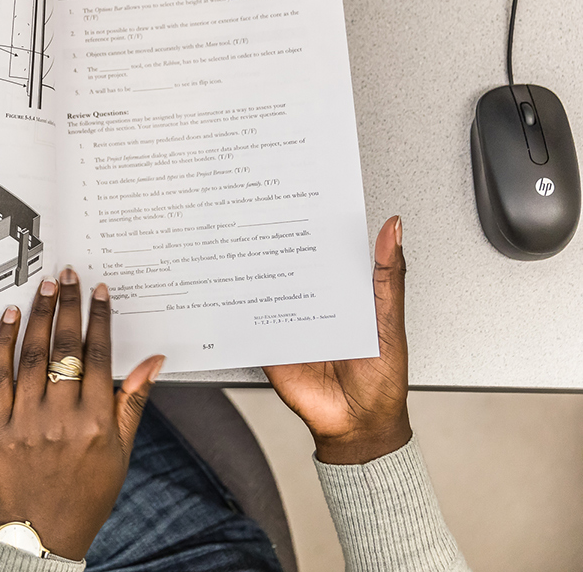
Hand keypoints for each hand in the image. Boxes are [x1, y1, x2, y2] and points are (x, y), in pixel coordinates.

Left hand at [0, 268, 164, 560]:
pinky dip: (4, 342)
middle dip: (68, 306)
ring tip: (45, 287)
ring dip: (39, 316)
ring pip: (32, 355)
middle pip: (64, 348)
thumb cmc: (87, 492)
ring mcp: (25, 421)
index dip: (99, 319)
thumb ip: (133, 401)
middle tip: (69, 276)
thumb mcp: (121, 450)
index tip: (99, 292)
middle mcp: (61, 419)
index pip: (98, 356)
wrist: (44, 530)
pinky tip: (12, 317)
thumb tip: (153, 361)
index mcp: (96, 423)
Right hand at [263, 215, 411, 464]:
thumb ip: (388, 278)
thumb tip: (394, 229)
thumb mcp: (390, 323)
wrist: (358, 428)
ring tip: (241, 246)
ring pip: (268, 290)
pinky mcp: (271, 345)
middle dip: (277, 244)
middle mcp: (315, 305)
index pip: (329, 252)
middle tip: (262, 217)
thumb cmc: (383, 381)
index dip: (319, 227)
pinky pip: (252, 324)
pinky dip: (240, 310)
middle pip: (292, 267)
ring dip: (254, 273)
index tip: (305, 199)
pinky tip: (232, 291)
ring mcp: (291, 324)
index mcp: (346, 294)